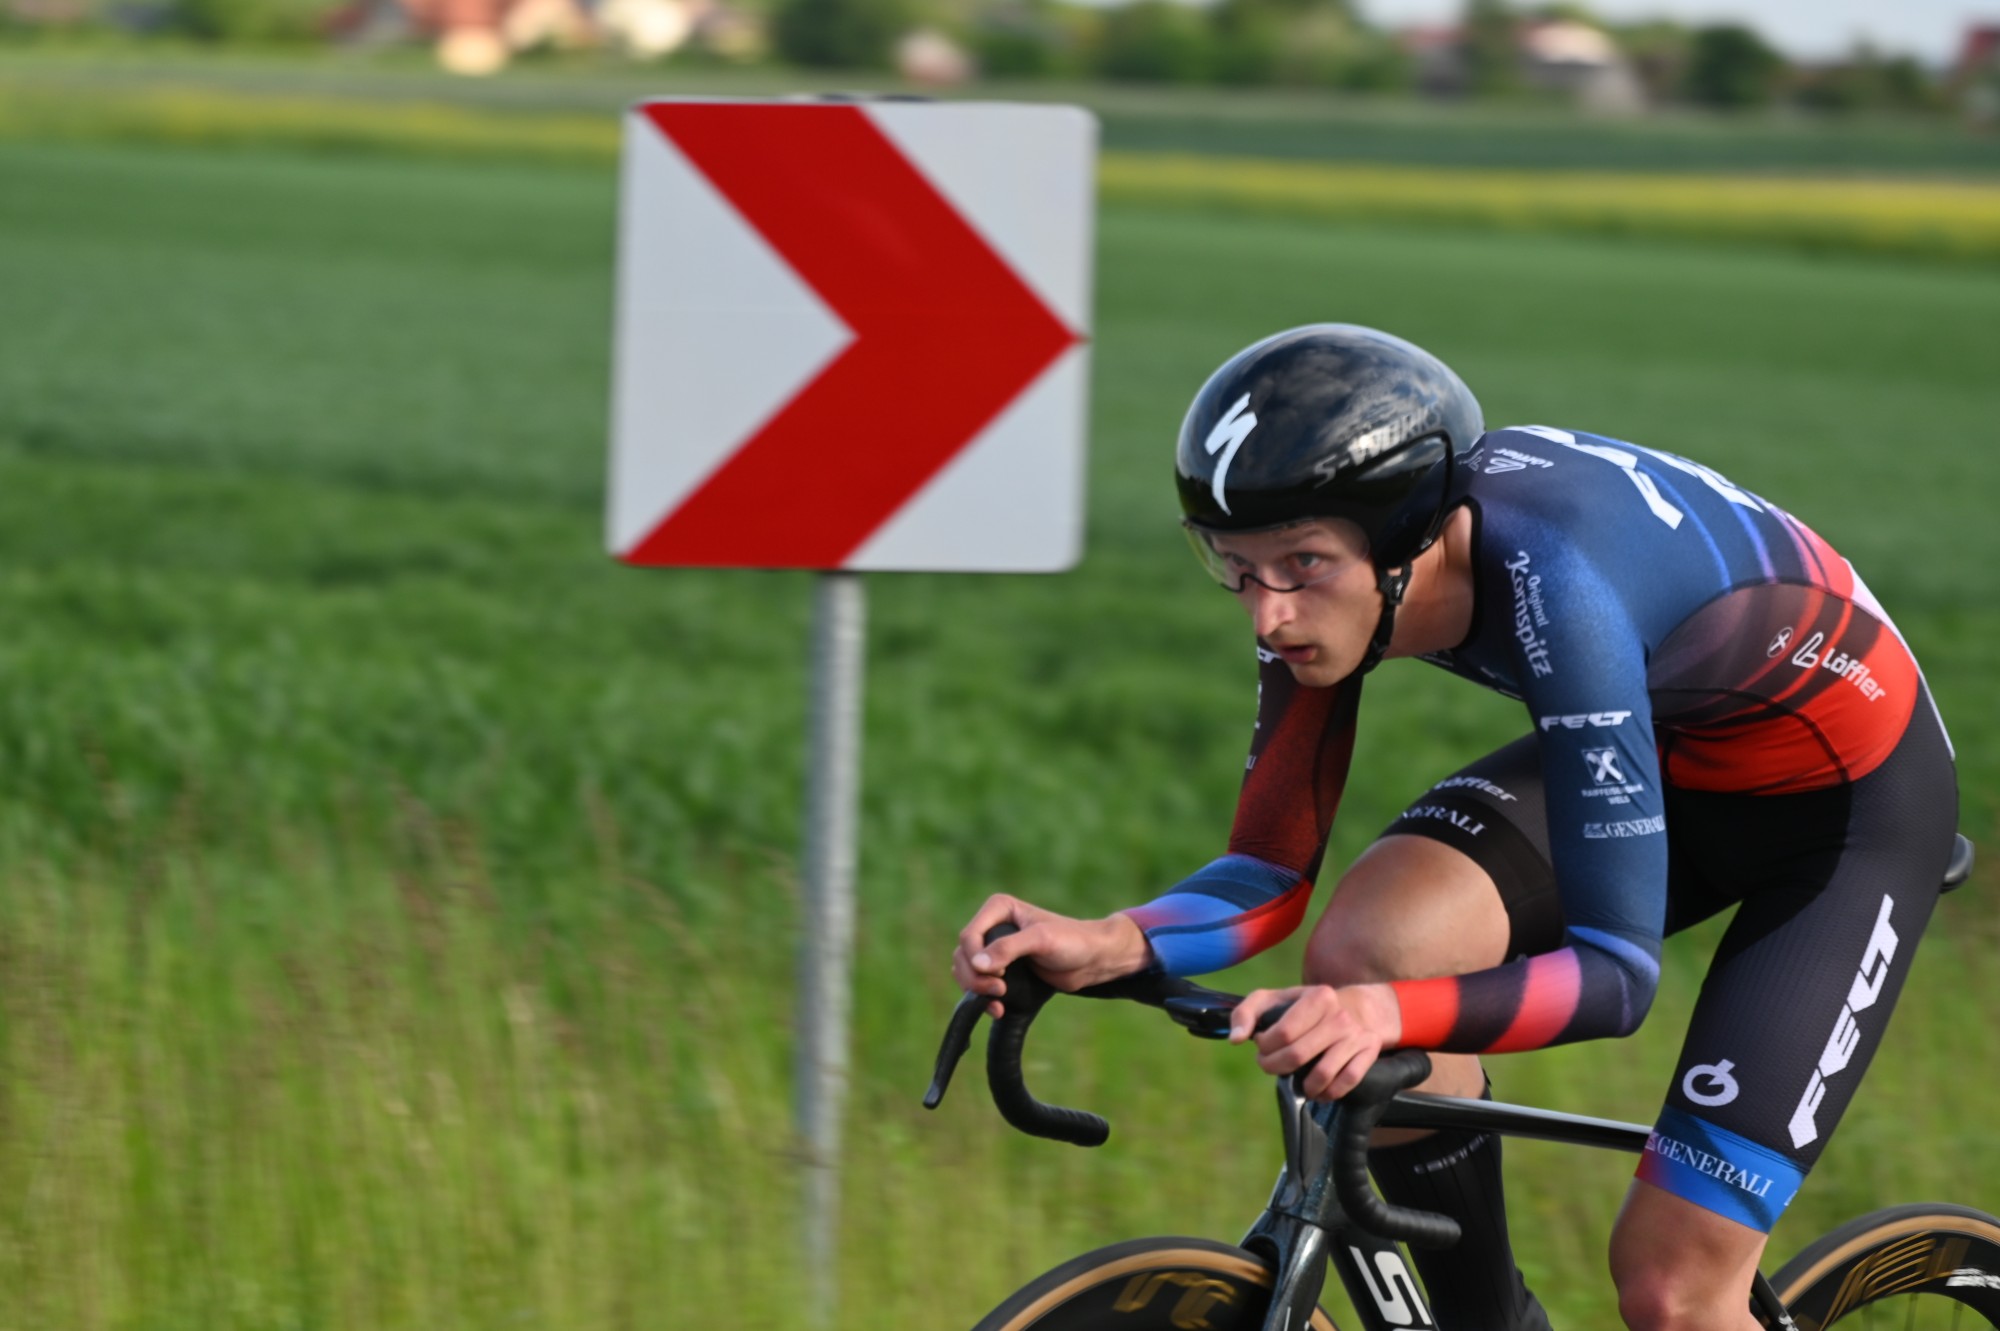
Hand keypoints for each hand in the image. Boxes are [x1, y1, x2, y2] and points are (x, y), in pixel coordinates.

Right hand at [953, 895, 1153, 1018]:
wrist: (1093, 960)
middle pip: (963, 955)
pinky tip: (998, 1009)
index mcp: (998, 909)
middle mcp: (993, 926)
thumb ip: (1007, 949)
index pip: (969, 936)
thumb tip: (977, 965)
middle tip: (998, 991)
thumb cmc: (1072, 941)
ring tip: (998, 1001)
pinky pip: (979, 984)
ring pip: (966, 971)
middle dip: (974, 977)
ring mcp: (996, 949)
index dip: (975, 959)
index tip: (998, 975)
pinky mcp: (1003, 970)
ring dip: (976, 989)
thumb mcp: (1041, 940)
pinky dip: (983, 999)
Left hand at [1228, 983, 1402, 1099]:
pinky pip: (1348, 1080)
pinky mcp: (1370, 1051)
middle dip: (1276, 1067)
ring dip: (1304, 1086)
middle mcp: (1339, 1015)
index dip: (1266, 1047)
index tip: (1263, 1046)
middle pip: (1298, 1056)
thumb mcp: (1274, 999)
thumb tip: (1235, 1039)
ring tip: (1296, 1082)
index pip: (1283, 1033)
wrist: (1356, 1008)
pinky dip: (1330, 1092)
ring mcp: (1356, 1034)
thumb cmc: (1305, 1007)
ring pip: (1323, 1073)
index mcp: (1317, 997)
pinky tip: (1319, 1091)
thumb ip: (1246, 1013)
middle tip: (1271, 1066)